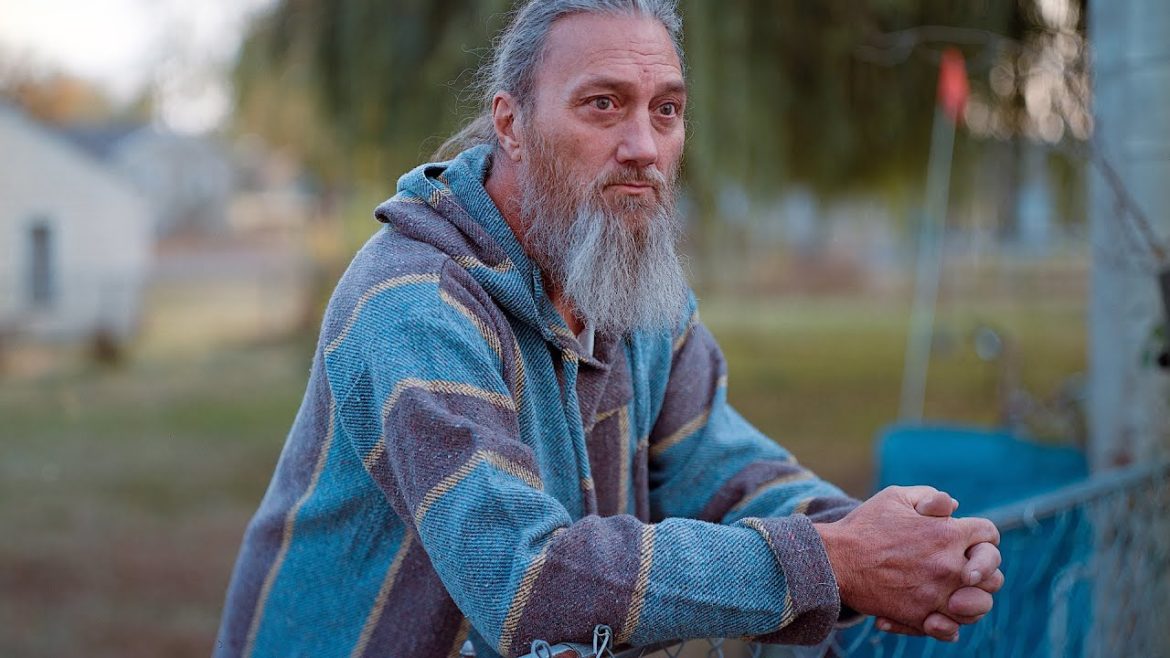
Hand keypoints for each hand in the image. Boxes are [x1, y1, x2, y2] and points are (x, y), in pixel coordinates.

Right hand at [875, 491, 1002, 640]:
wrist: (835, 560)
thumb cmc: (865, 526)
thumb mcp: (897, 497)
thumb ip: (932, 497)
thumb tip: (955, 508)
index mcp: (947, 533)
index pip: (989, 536)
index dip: (981, 538)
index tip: (967, 542)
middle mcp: (949, 565)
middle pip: (994, 575)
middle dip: (982, 570)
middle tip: (964, 571)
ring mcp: (937, 594)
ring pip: (980, 606)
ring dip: (970, 600)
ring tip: (952, 595)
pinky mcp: (921, 617)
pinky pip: (951, 629)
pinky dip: (948, 625)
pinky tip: (937, 614)